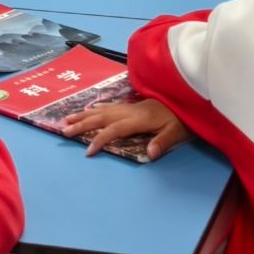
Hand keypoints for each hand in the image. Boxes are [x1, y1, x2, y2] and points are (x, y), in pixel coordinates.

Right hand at [62, 99, 191, 160]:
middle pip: (102, 117)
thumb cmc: (183, 119)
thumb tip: (150, 154)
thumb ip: (163, 142)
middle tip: (64, 130)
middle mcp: (131, 111)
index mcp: (139, 119)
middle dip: (82, 124)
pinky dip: (96, 109)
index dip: (100, 139)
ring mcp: (131, 107)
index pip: (114, 129)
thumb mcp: (177, 132)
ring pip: (103, 110)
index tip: (87, 151)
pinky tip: (90, 110)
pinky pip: (109, 107)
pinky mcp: (133, 106)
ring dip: (85, 115)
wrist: (188, 98)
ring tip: (68, 119)